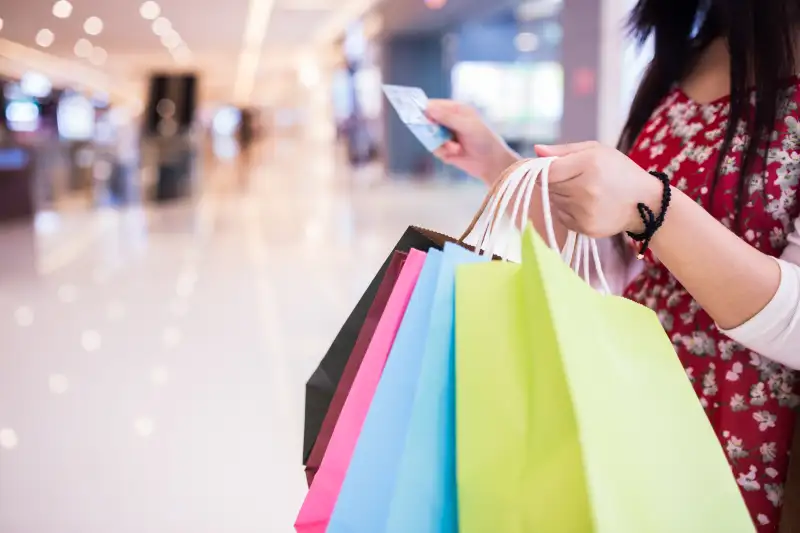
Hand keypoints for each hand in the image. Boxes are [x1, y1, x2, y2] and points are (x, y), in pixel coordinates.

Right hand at [425, 100, 518, 184]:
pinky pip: (435, 149)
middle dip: (432, 131)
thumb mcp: (467, 126)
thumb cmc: (484, 140)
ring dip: (440, 144)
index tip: (424, 120)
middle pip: (427, 121)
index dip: (426, 112)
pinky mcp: (445, 148)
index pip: (433, 105)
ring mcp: (446, 135)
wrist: (492, 163)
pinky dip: (443, 152)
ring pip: (430, 137)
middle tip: (438, 137)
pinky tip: (455, 154)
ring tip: (455, 148)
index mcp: (456, 110)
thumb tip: (429, 108)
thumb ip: (448, 117)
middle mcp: (449, 121)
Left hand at [537, 141, 663, 237]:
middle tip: (574, 178)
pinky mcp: (585, 228)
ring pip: (553, 201)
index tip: (547, 168)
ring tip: (583, 191)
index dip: (542, 170)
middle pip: (547, 187)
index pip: (547, 171)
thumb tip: (535, 150)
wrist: (645, 202)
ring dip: (560, 195)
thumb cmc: (619, 171)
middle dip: (554, 182)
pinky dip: (566, 210)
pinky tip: (585, 205)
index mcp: (588, 165)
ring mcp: (585, 211)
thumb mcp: (596, 150)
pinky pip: (560, 216)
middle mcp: (585, 190)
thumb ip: (563, 150)